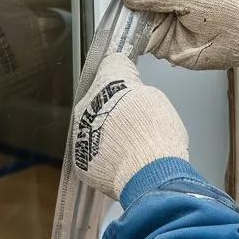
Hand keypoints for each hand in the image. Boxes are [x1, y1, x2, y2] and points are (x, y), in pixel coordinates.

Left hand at [71, 53, 188, 198]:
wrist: (149, 173)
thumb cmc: (158, 134)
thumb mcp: (157, 100)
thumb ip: (138, 93)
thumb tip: (132, 98)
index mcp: (107, 83)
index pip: (112, 64)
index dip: (124, 72)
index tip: (130, 79)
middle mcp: (87, 105)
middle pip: (98, 99)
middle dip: (112, 106)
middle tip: (135, 121)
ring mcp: (80, 134)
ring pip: (92, 126)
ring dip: (106, 132)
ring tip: (131, 145)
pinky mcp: (80, 160)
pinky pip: (92, 153)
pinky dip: (105, 156)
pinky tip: (123, 161)